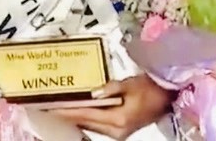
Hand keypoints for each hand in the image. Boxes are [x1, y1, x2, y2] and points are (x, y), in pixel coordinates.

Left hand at [50, 74, 173, 139]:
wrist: (167, 94)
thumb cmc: (151, 87)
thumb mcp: (130, 84)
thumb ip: (110, 88)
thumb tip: (93, 91)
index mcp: (118, 120)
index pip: (86, 115)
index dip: (67, 110)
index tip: (51, 105)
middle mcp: (116, 130)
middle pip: (85, 122)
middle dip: (67, 114)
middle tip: (48, 104)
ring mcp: (118, 132)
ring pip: (89, 124)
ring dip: (74, 116)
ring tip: (58, 106)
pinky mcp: (119, 128)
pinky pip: (96, 123)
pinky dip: (85, 116)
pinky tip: (76, 109)